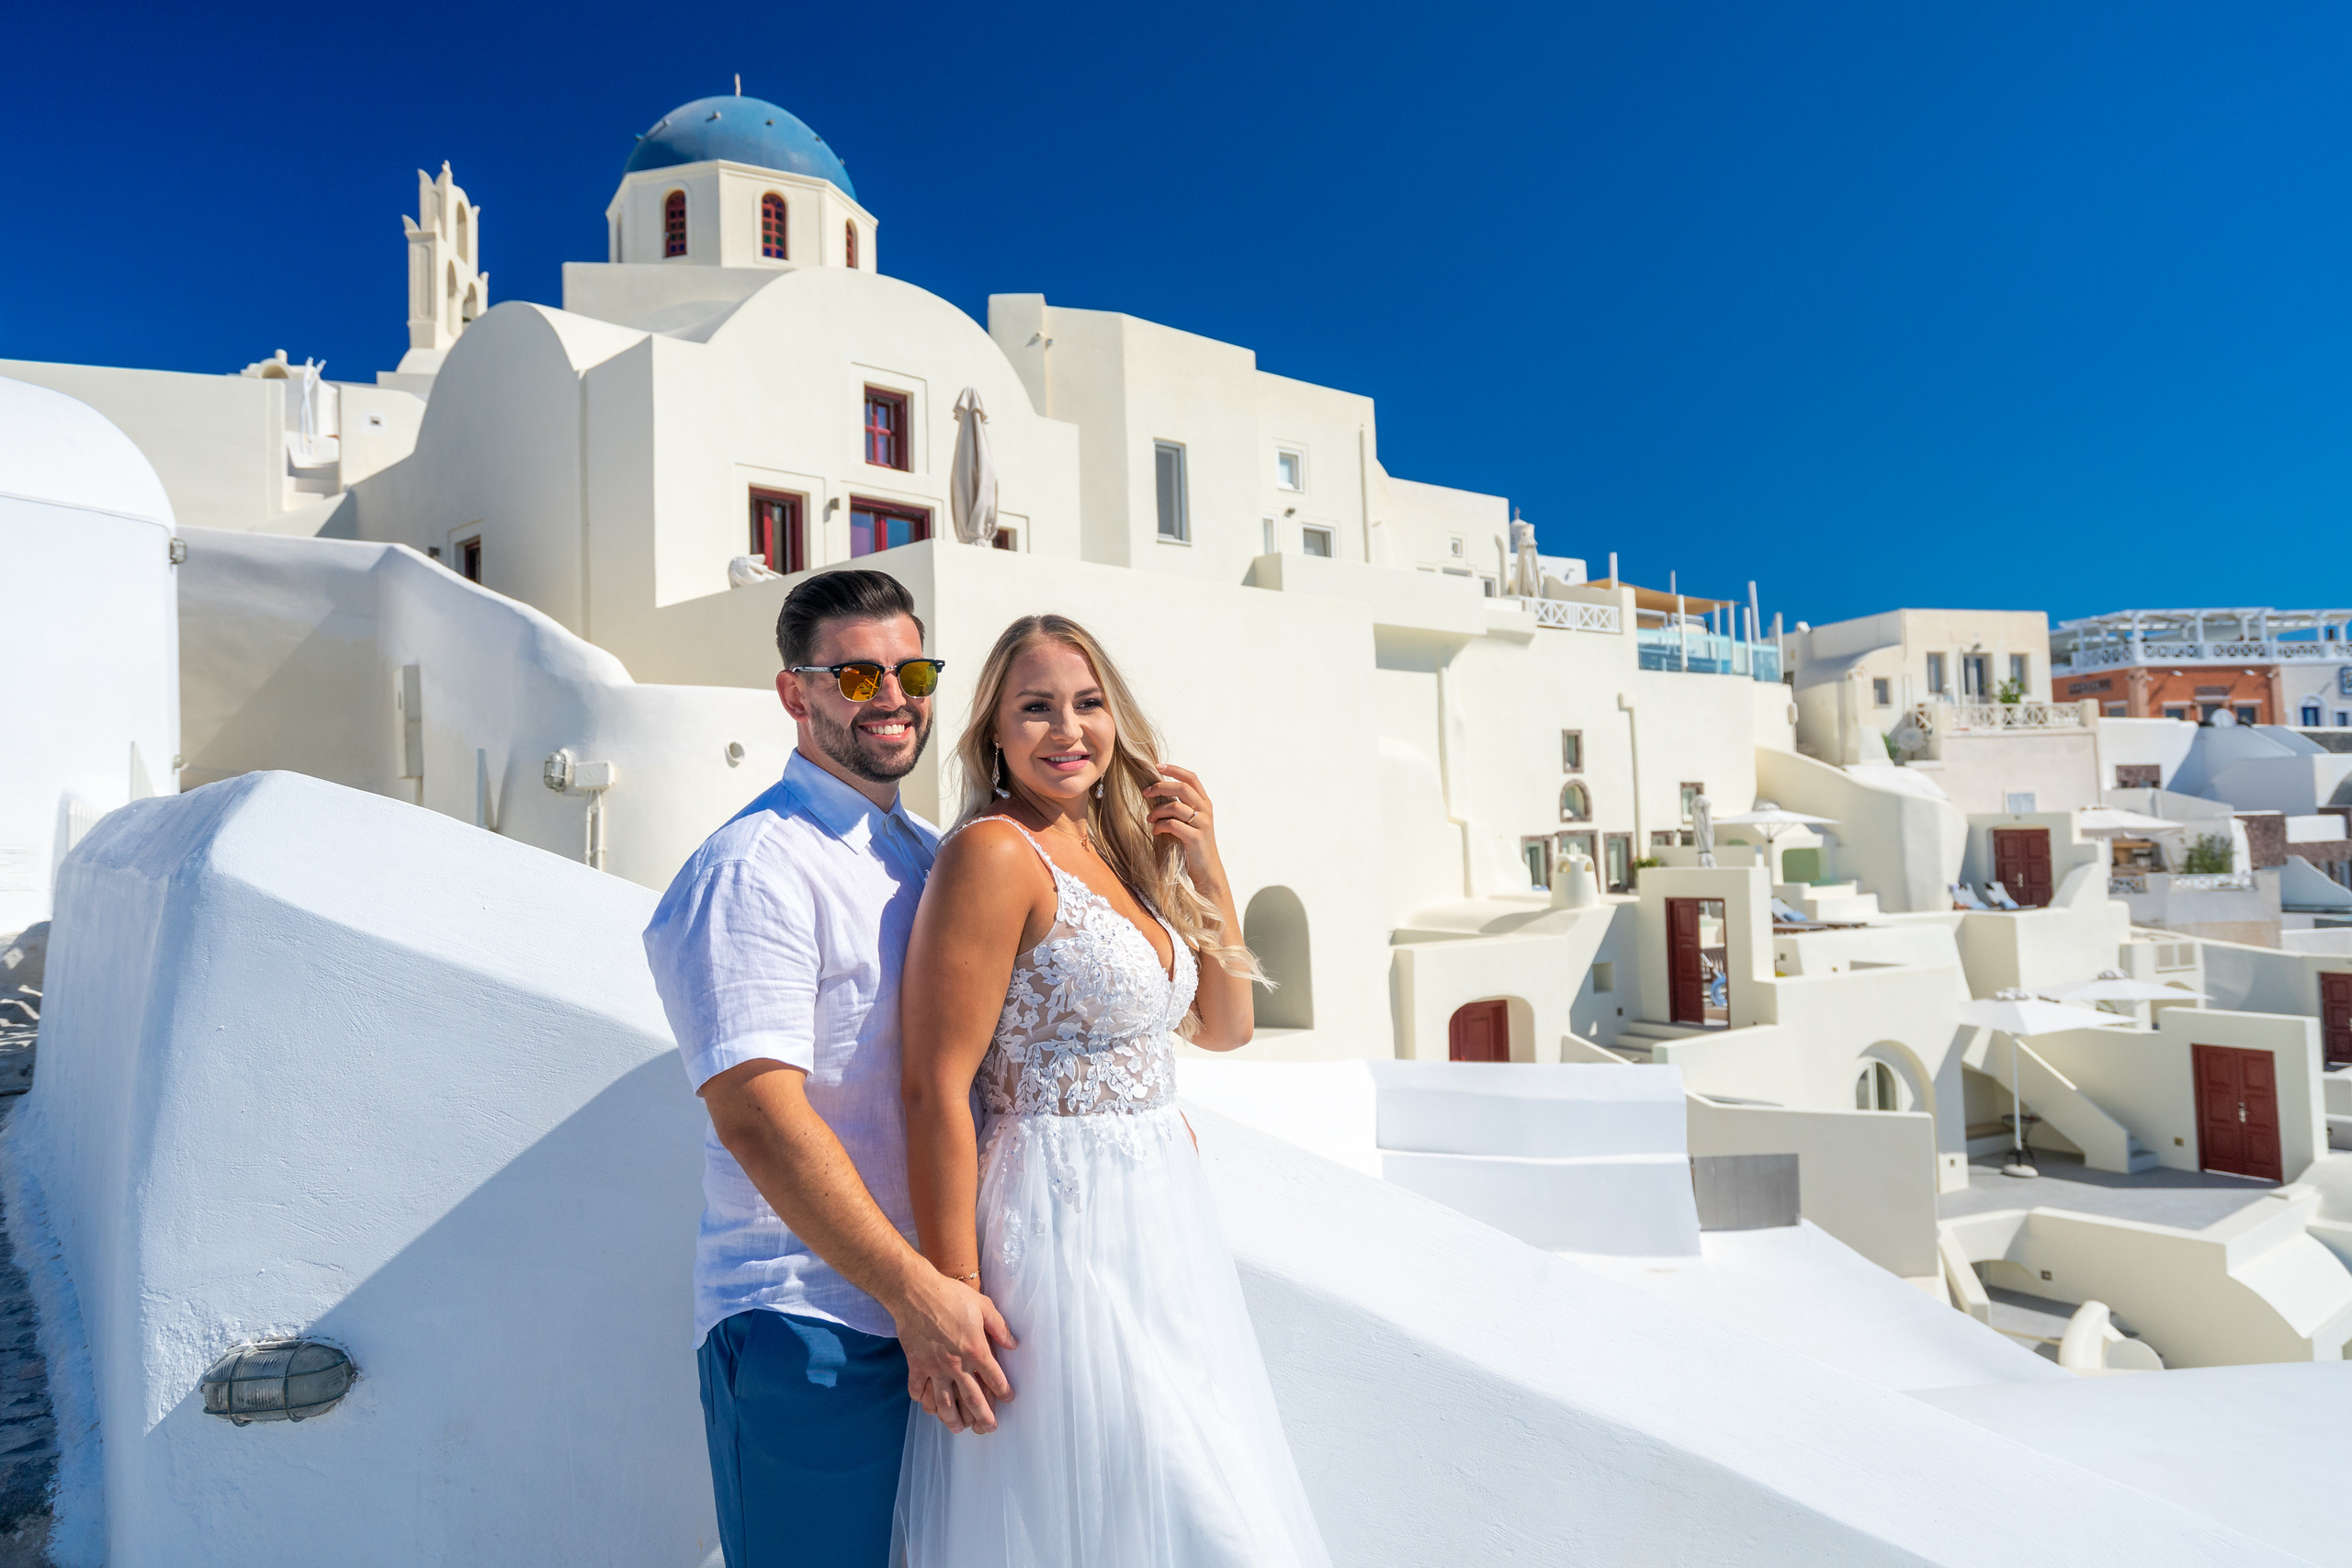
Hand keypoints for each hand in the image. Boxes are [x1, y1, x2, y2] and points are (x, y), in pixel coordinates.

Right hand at [891, 1266, 1015, 1433]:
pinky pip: (918, 1389)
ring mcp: (934, 1367)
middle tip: (989, 1429)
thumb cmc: (951, 1296)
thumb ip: (999, 1328)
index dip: (1003, 1391)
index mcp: (975, 1350)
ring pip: (944, 1402)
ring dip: (952, 1419)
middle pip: (971, 1398)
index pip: (994, 1378)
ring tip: (959, 1429)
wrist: (916, 1293)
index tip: (1008, 1399)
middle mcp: (956, 1364)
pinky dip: (923, 1401)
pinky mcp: (916, 1365)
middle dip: (982, 1416)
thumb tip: (1013, 1344)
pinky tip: (928, 1407)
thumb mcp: (983, 1306)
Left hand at [1145, 765, 1225, 887]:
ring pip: (1175, 806)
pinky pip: (1172, 825)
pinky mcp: (1195, 838)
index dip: (1174, 769)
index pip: (1191, 778)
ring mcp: (1202, 824)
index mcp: (1205, 803)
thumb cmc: (1193, 845)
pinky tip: (1155, 831)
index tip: (1157, 766)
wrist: (1207, 870)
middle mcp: (1206, 810)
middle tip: (1145, 792)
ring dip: (1157, 811)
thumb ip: (1181, 806)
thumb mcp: (1191, 822)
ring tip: (1149, 819)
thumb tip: (1156, 792)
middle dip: (1160, 787)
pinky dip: (1160, 826)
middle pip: (1182, 788)